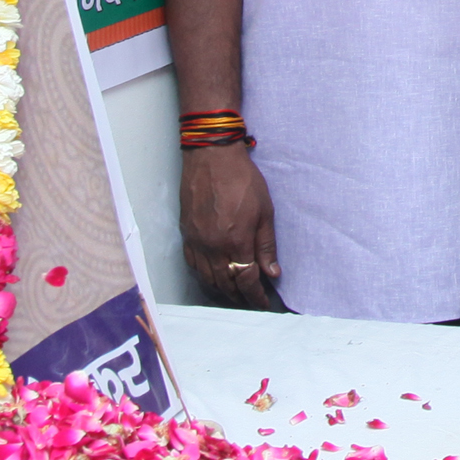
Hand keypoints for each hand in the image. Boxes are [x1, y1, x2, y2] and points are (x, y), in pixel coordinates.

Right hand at [180, 142, 279, 308]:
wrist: (212, 157)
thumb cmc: (242, 179)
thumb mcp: (265, 211)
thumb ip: (266, 245)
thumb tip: (272, 272)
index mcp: (236, 242)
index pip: (247, 280)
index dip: (256, 296)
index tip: (263, 303)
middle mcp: (214, 247)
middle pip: (226, 284)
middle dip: (240, 297)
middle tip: (250, 301)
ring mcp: (197, 241)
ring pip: (207, 278)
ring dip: (222, 290)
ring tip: (234, 294)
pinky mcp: (186, 233)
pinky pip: (193, 264)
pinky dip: (203, 275)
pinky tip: (212, 276)